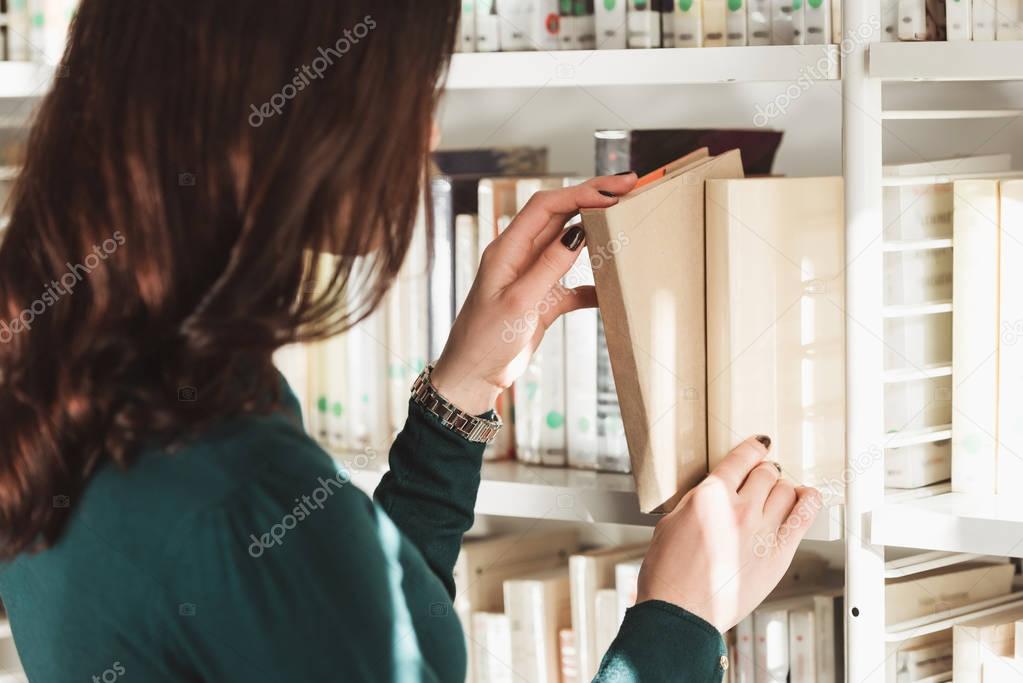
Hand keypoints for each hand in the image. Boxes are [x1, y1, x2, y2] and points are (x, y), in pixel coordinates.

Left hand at [431, 173, 637, 414]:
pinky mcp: (542, 301)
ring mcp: (532, 277)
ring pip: (568, 244)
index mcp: (506, 249)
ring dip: (595, 232)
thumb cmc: (484, 340)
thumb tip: (578, 233)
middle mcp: (519, 257)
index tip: (612, 190)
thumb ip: (548, 266)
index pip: (546, 207)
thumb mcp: (519, 302)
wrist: (472, 377)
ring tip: (624, 218)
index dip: (580, 193)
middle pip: (560, 216)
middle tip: (628, 185)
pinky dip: (594, 284)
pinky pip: (573, 285)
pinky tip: (613, 288)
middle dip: (592, 198)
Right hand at [635, 437, 821, 632]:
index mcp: (710, 496)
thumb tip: (714, 493)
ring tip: (778, 493)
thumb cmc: (668, 574)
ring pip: (786, 491)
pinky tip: (807, 497)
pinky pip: (803, 518)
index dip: (752, 448)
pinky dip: (809, 502)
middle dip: (764, 472)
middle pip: (766, 474)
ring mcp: (762, 531)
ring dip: (782, 488)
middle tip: (762, 476)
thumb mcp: (670, 522)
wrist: (679, 611)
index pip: (740, 459)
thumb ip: (698, 501)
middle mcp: (739, 508)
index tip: (759, 446)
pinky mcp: (778, 554)